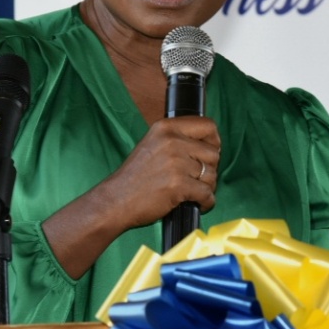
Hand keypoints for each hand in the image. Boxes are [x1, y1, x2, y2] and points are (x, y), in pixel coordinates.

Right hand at [43, 115, 220, 278]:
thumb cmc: (135, 177)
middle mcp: (172, 141)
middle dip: (210, 169)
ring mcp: (176, 163)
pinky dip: (207, 202)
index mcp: (166, 127)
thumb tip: (209, 144)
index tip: (209, 152)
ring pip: (212, 175)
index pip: (208, 125)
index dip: (214, 141)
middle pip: (213, 153)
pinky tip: (198, 203)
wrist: (114, 201)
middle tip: (197, 178)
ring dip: (207, 187)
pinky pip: (207, 194)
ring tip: (193, 191)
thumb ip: (178, 139)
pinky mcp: (178, 185)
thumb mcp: (153, 144)